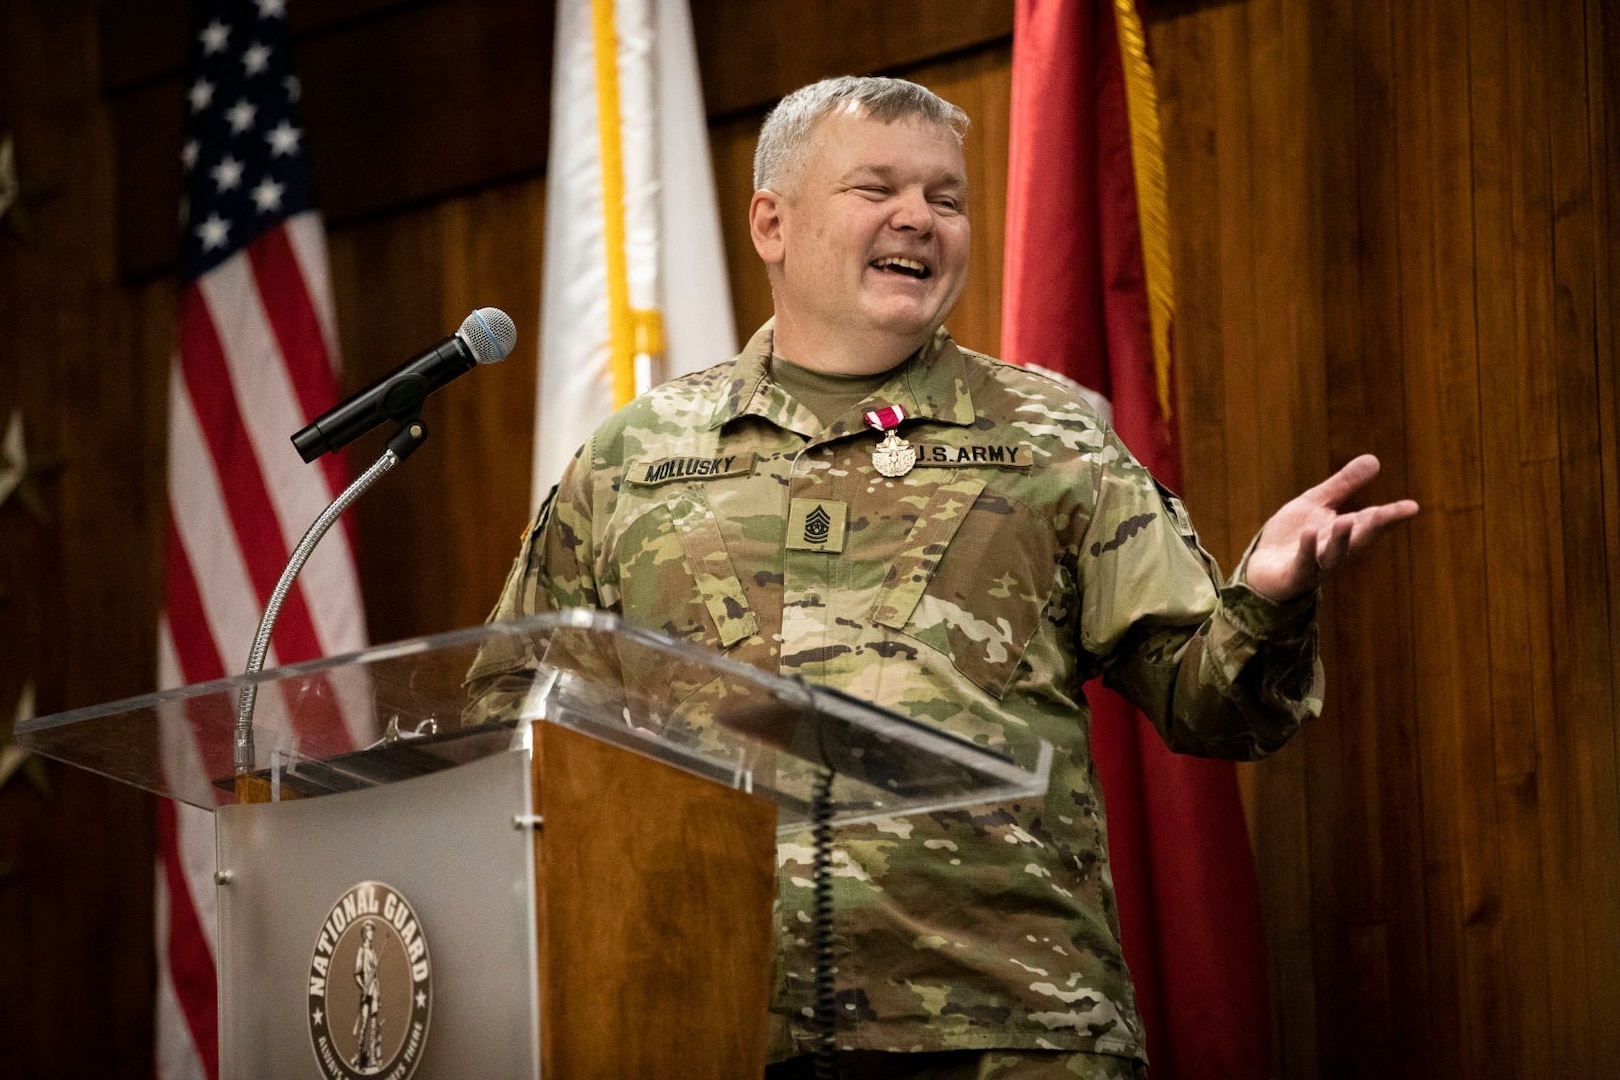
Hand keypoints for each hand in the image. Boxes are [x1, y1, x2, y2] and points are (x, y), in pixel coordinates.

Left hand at [1243, 454, 1418, 601]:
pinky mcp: (1294, 575)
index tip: (1412, 507)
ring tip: (1346, 520)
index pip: (1371, 521)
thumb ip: (1344, 485)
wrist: (1261, 568)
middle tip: (1388, 513)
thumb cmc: (1292, 535)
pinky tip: (1309, 532)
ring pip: (1333, 554)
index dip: (1391, 515)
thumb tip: (1374, 459)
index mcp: (1344, 531)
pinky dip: (1307, 549)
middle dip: (1374, 527)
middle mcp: (1335, 549)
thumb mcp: (1316, 503)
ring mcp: (1316, 564)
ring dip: (1341, 539)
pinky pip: (1303, 563)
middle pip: (1359, 539)